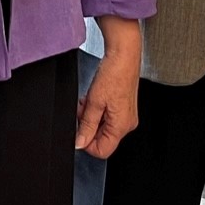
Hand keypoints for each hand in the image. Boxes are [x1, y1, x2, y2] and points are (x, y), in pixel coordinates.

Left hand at [77, 18, 141, 157]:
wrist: (124, 54)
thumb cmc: (114, 73)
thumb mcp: (94, 101)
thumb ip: (86, 125)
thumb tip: (80, 143)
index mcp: (122, 126)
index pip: (102, 150)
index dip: (86, 142)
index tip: (78, 130)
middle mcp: (127, 123)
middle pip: (102, 138)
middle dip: (87, 125)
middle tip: (83, 109)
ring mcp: (127, 115)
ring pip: (103, 126)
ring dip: (91, 116)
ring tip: (89, 100)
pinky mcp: (124, 107)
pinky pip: (107, 116)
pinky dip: (98, 109)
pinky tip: (95, 97)